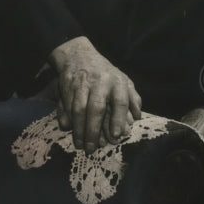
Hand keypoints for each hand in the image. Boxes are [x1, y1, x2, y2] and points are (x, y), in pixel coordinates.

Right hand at [50, 36, 141, 152]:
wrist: (78, 54)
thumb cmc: (105, 73)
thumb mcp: (124, 81)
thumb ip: (133, 99)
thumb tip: (137, 118)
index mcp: (117, 82)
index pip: (120, 102)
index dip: (118, 119)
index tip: (116, 136)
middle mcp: (100, 82)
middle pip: (96, 108)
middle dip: (93, 130)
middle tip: (92, 148)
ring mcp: (82, 83)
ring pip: (79, 109)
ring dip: (78, 129)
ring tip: (80, 144)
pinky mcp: (67, 85)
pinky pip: (66, 105)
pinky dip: (67, 118)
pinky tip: (69, 130)